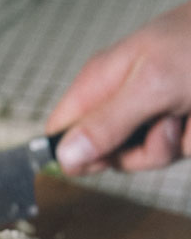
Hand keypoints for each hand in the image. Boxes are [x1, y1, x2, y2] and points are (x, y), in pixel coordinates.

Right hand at [47, 0, 190, 174]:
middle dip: (138, 152)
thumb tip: (64, 155)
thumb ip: (106, 123)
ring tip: (189, 111)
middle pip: (105, 155)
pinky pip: (177, 151)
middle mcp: (123, 99)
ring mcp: (153, 113)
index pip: (60, 131)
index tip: (103, 156)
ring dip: (174, 145)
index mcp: (102, 81)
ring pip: (145, 158)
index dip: (75, 154)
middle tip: (160, 123)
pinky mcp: (181, 124)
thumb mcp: (153, 85)